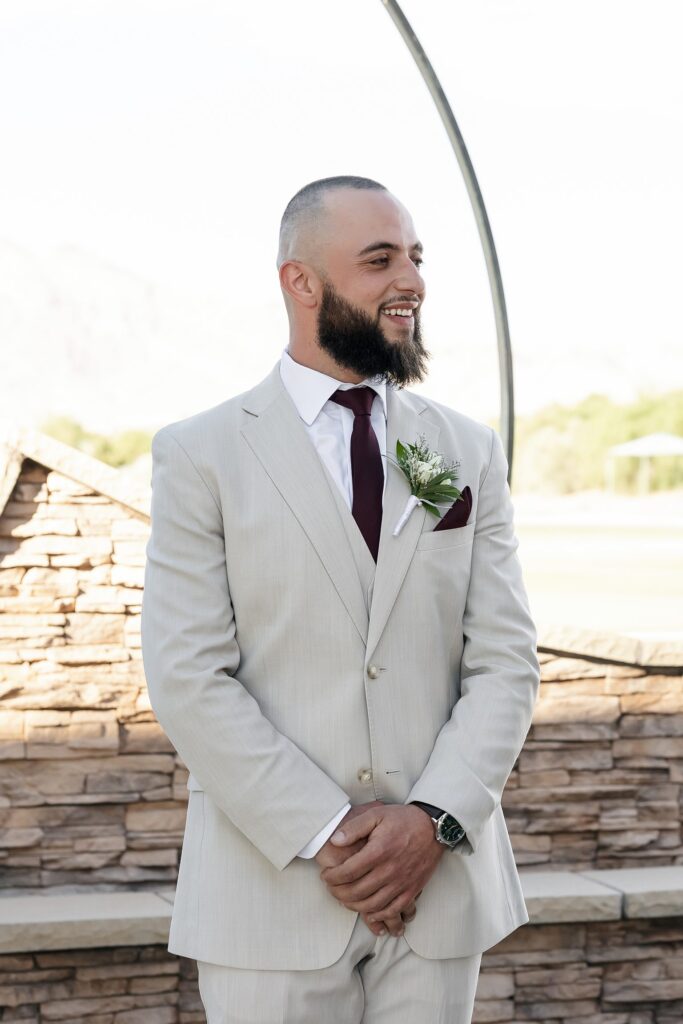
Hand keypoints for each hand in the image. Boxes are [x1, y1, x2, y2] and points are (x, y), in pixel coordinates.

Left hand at [315, 802, 413, 937]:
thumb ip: (354, 827)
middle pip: (357, 891)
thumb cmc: (403, 820)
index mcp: (379, 850)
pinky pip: (393, 910)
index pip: (348, 871)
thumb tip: (335, 840)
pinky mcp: (412, 890)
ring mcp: (402, 882)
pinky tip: (369, 913)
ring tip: (344, 899)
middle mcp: (390, 870)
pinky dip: (379, 916)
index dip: (332, 877)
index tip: (325, 875)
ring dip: (354, 906)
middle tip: (331, 888)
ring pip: (372, 905)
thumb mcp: (376, 814)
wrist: (434, 828)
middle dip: (338, 893)